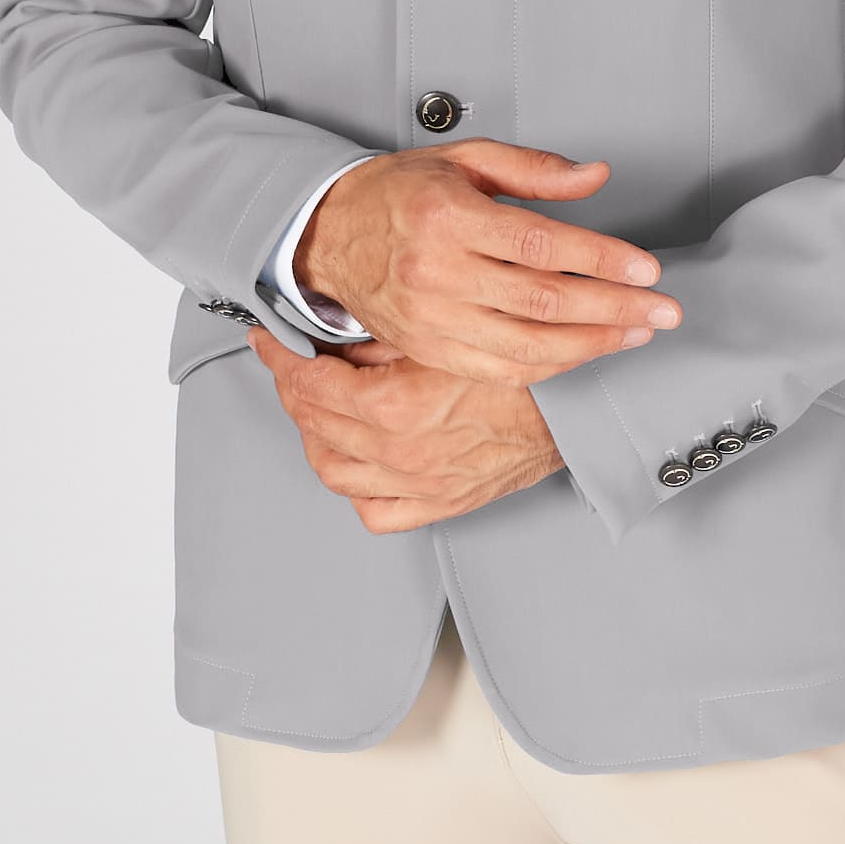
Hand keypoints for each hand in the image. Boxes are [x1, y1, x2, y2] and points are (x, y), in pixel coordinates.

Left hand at [246, 320, 564, 532]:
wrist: (577, 407)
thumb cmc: (521, 366)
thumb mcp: (443, 334)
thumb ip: (383, 337)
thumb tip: (336, 334)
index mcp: (395, 408)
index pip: (309, 385)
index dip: (280, 358)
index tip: (268, 341)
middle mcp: (398, 455)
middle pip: (313, 426)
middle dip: (293, 391)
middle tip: (290, 366)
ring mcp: (417, 486)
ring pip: (333, 471)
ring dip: (314, 436)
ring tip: (315, 408)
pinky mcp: (439, 504)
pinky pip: (374, 510)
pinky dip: (354, 485)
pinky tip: (354, 458)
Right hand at [292, 138, 681, 384]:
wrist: (328, 236)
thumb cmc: (399, 193)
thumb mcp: (465, 159)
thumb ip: (533, 169)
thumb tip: (594, 177)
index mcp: (449, 218)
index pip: (543, 245)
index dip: (602, 259)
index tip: (646, 267)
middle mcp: (438, 273)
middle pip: (544, 301)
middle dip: (615, 307)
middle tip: (664, 309)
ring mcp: (432, 320)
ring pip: (527, 345)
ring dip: (593, 343)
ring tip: (636, 332)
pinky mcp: (430, 350)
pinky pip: (501, 368)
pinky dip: (552, 366)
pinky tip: (586, 351)